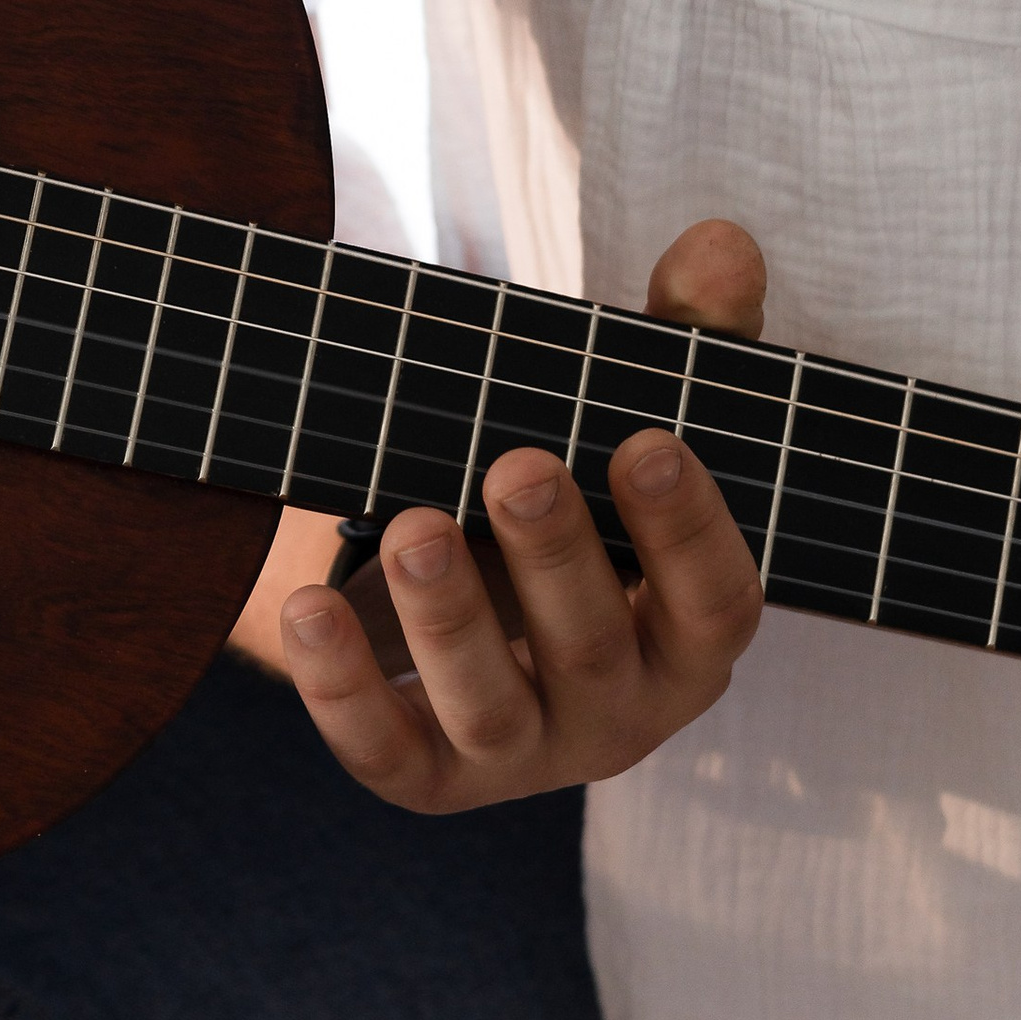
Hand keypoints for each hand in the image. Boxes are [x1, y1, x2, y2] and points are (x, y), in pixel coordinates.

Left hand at [275, 219, 768, 810]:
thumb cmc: (580, 501)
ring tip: (410, 525)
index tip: (644, 441)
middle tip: (514, 465)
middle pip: (593, 649)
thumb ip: (683, 341)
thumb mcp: (625, 417)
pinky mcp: (427, 775)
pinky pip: (386, 754)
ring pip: (491, 710)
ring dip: (448, 620)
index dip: (687, 528)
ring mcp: (522, 753)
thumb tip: (720, 245)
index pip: (718, 600)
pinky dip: (341, 691)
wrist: (472, 593)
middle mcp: (620, 712)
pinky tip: (301, 609)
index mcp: (688, 634)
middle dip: (555, 559)